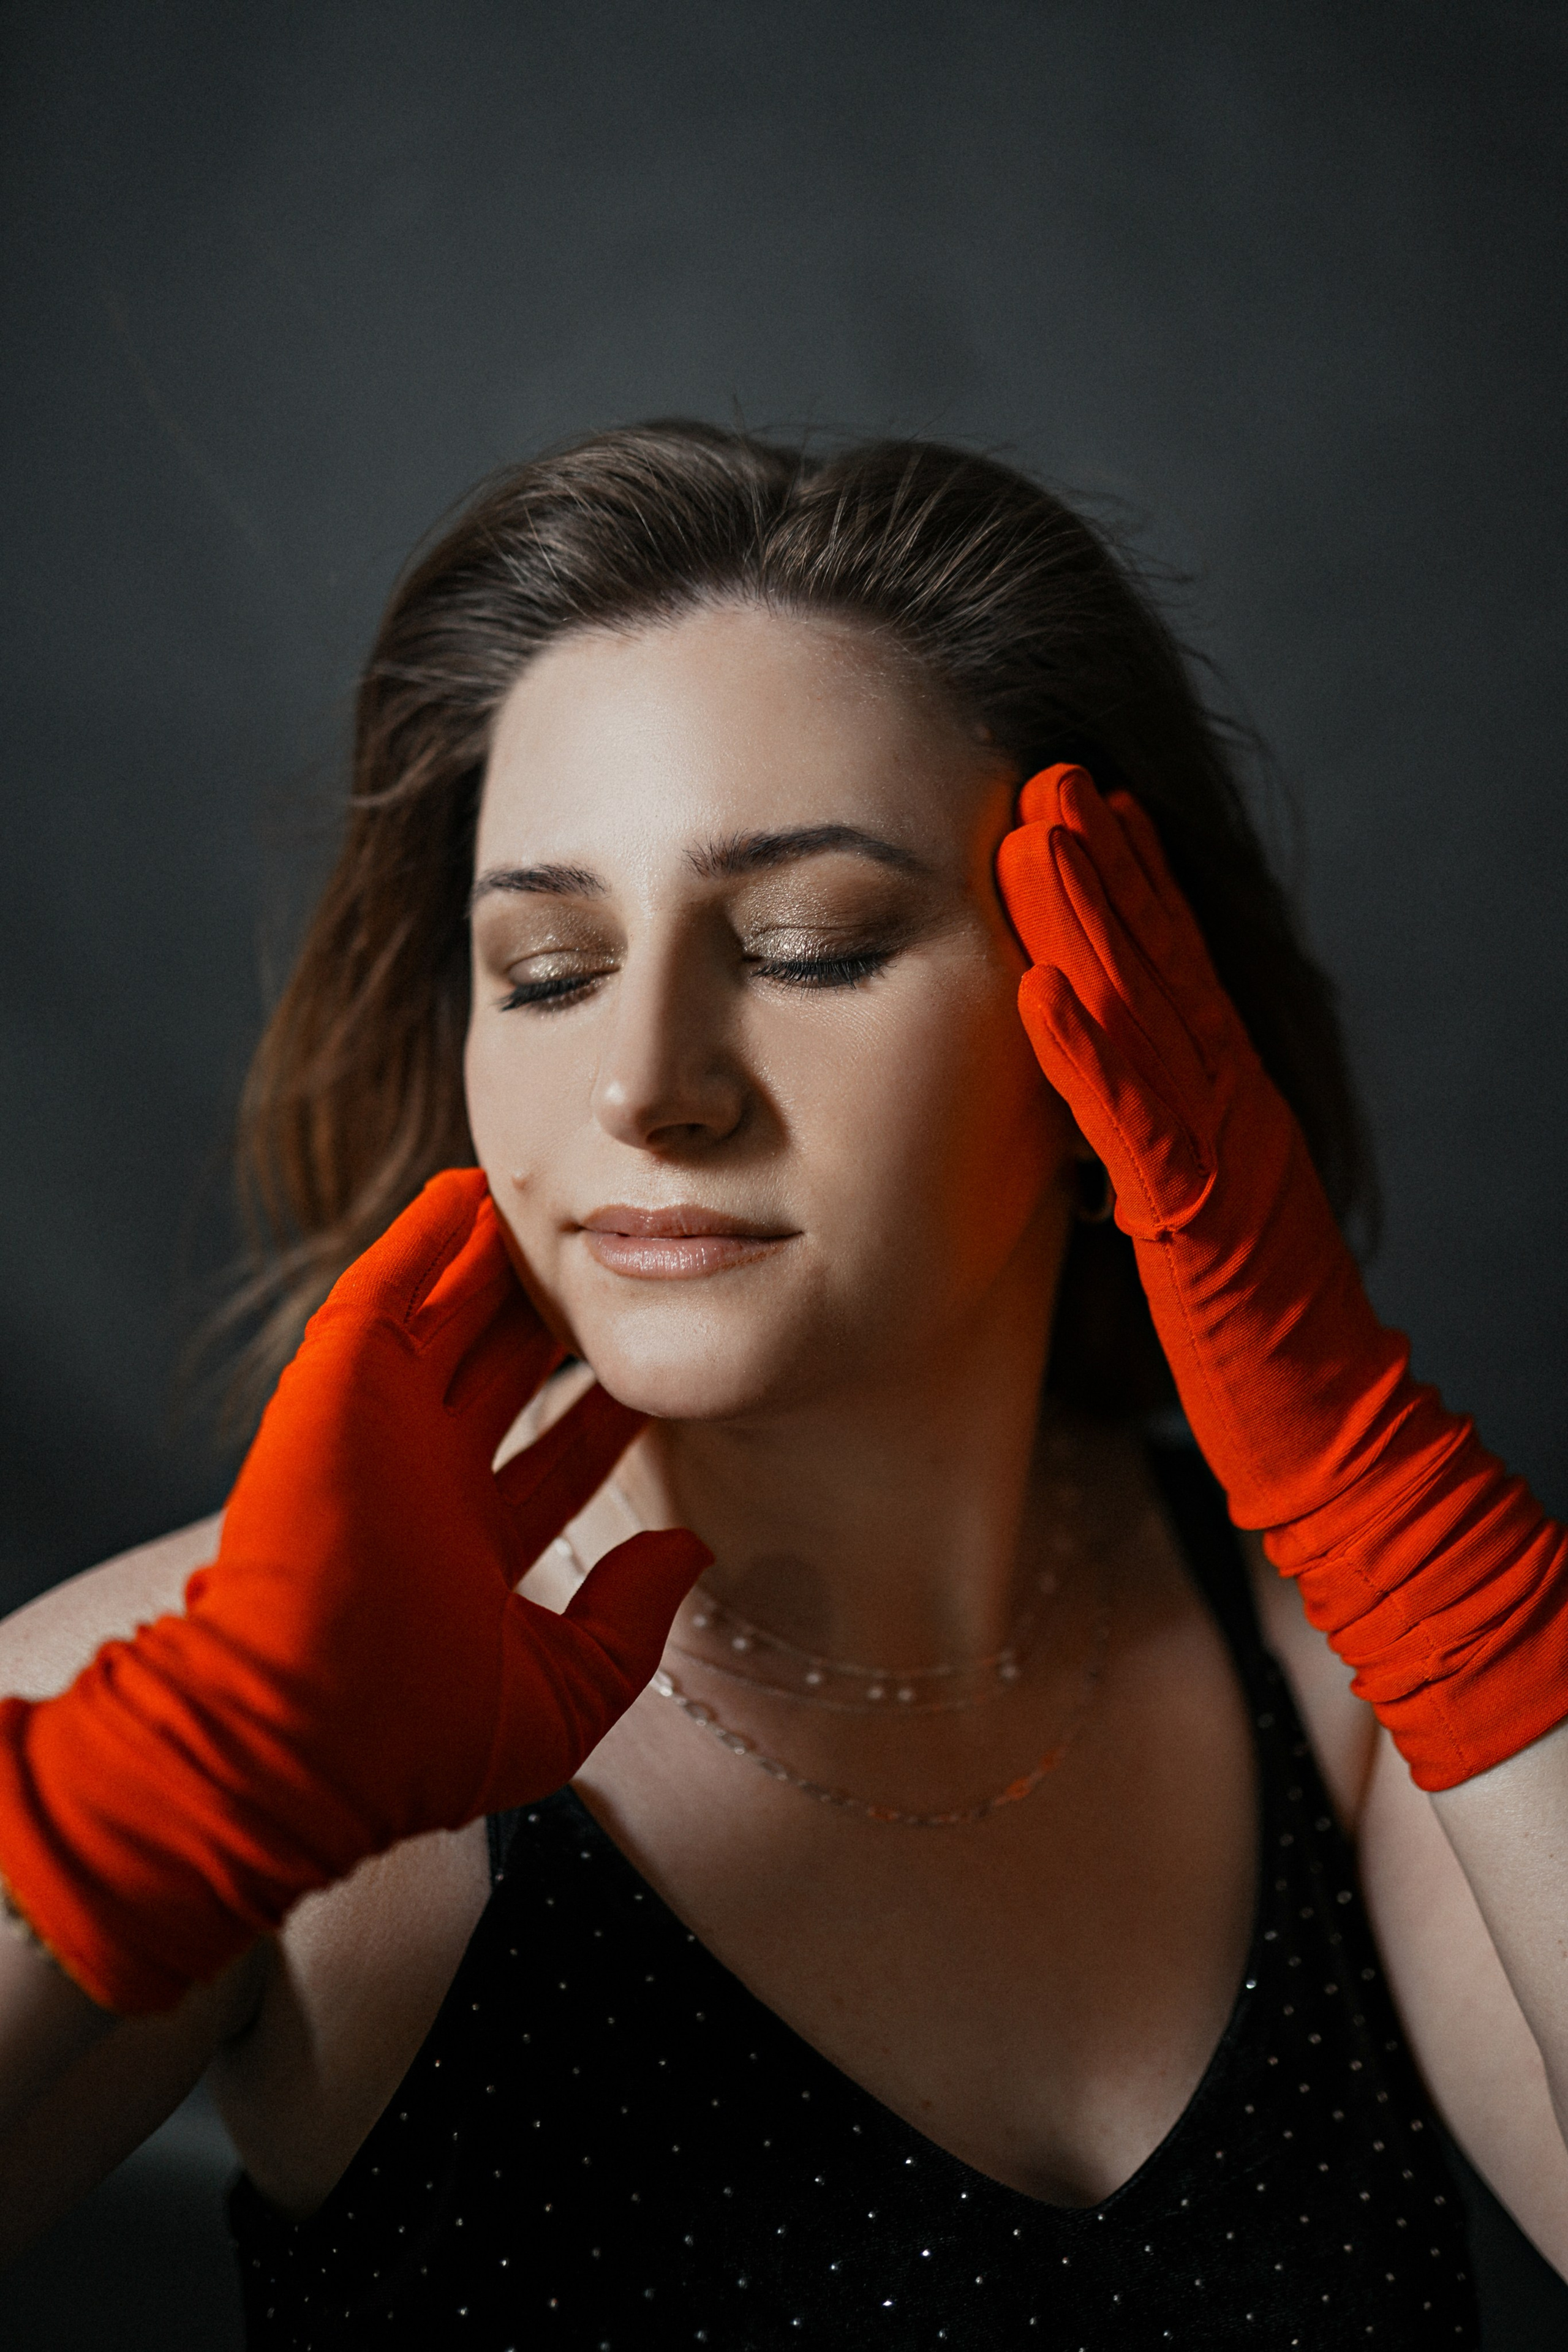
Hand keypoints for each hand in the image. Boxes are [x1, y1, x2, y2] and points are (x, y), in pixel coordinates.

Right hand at [0, 1170, 708, 2010]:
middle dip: (547, 1326)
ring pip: (447, 1322)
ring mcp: (376, 1430)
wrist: (294, 1738)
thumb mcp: (560, 1698)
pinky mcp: (335, 1387)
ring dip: (489, 1267)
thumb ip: (629, 1625)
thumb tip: (689, 1552)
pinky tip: (468, 1194)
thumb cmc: (415, 1743)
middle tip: (605, 1270)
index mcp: (466, 1555)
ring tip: (547, 1210)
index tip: (645, 1376)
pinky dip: (422, 1240)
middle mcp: (422, 1484)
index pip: (553, 1464)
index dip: (600, 1418)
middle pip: (500, 1377)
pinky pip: (385, 1291)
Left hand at [997, 763, 1403, 1526]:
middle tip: (1049, 773)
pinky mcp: (1200, 1219)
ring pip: (1150, 1017)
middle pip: (1164, 966)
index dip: (1132, 882)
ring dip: (1091, 924)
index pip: (1176, 974)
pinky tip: (1040, 989)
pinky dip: (1089, 1053)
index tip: (1080, 801)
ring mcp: (1225, 1155)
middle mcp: (1235, 1108)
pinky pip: (1136, 1125)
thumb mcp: (1200, 1218)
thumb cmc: (1256, 1341)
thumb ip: (1157, 1149)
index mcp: (1232, 1105)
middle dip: (1107, 864)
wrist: (1328, 1432)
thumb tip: (1100, 1104)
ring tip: (1036, 837)